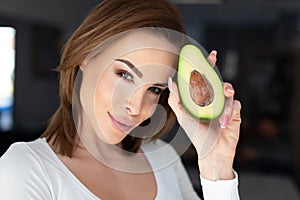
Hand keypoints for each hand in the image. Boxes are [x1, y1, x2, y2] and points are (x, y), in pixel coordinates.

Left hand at [168, 50, 241, 179]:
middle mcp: (212, 98)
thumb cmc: (196, 134)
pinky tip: (223, 123)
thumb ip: (175, 99)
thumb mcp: (182, 116)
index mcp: (200, 98)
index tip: (206, 55)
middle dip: (214, 69)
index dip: (204, 66)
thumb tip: (170, 81)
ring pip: (226, 90)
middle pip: (215, 78)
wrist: (211, 151)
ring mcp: (223, 104)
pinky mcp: (234, 112)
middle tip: (213, 59)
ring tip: (220, 106)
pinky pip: (234, 104)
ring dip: (223, 96)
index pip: (202, 78)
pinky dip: (228, 112)